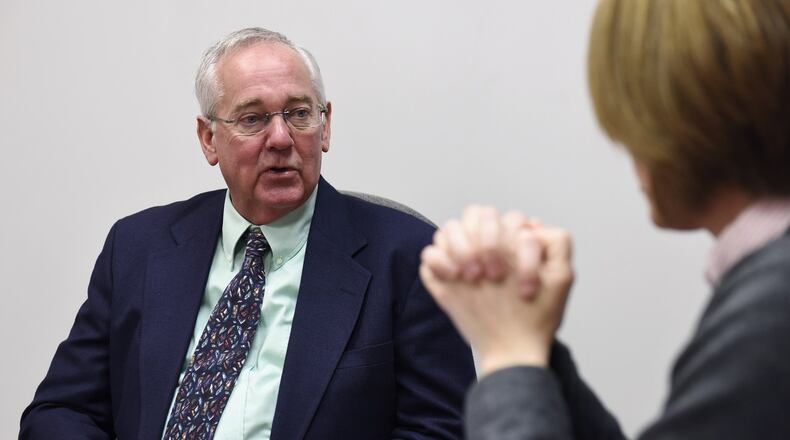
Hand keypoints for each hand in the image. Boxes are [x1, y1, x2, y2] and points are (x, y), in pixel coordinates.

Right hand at [420, 206, 573, 375]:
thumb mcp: (561, 277)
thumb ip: (558, 243)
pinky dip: (439, 261)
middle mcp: (483, 246)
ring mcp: (461, 261)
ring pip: (448, 229)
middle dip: (486, 242)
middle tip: (495, 275)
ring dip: (462, 248)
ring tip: (473, 277)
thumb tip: (532, 225)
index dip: (515, 243)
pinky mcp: (442, 279)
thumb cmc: (537, 316)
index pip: (505, 217)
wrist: (514, 350)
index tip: (523, 281)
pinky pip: (429, 255)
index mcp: (509, 241)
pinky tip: (455, 279)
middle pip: (473, 214)